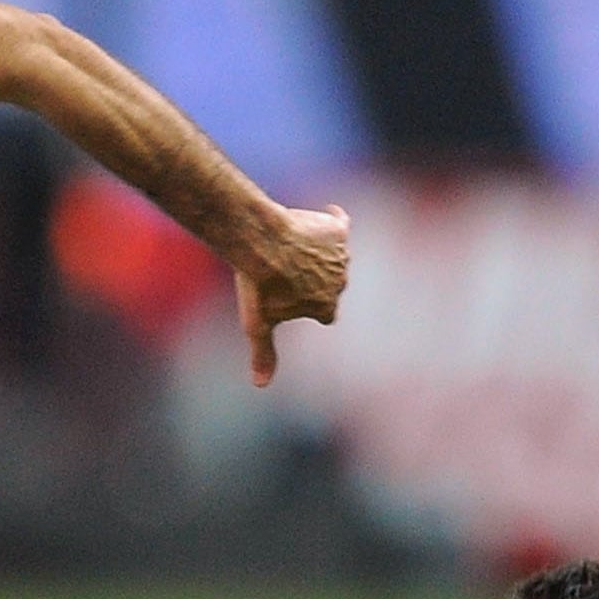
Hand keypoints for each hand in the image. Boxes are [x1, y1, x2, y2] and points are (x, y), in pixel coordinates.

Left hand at [235, 204, 347, 386]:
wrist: (260, 241)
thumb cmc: (257, 285)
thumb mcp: (257, 324)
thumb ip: (263, 354)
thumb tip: (261, 385)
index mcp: (326, 308)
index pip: (323, 311)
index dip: (308, 304)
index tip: (291, 296)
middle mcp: (339, 283)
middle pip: (330, 283)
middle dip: (314, 278)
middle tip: (287, 269)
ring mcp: (341, 256)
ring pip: (335, 255)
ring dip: (320, 252)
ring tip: (295, 245)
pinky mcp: (338, 230)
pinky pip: (340, 223)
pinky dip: (333, 220)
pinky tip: (325, 214)